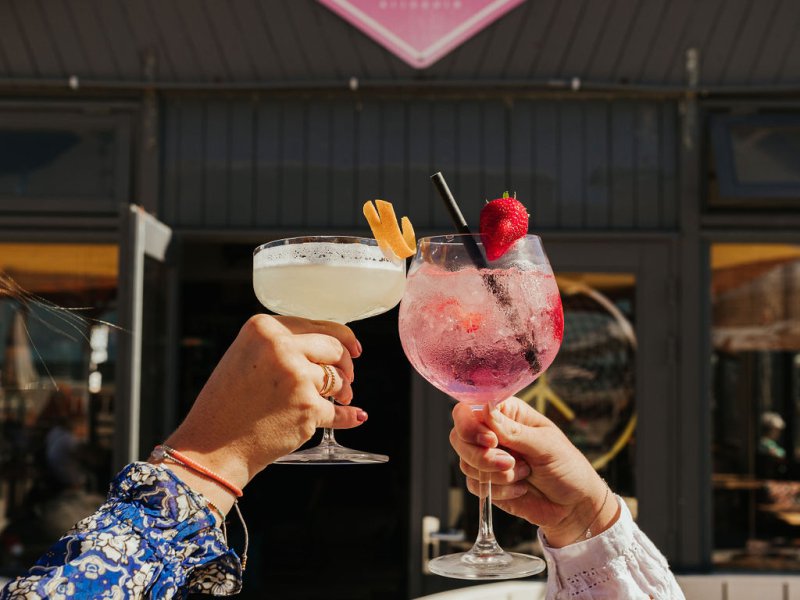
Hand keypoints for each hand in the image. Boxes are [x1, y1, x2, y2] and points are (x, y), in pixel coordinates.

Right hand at [160, 315, 364, 512]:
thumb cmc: (227, 404)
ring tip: (335, 400)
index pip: (317, 325)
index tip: (353, 349)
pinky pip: (339, 411)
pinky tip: (355, 416)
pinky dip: (348, 416)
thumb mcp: (246, 357)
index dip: (341, 338)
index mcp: (263, 328)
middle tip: (346, 379)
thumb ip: (282, 345)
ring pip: (338, 379)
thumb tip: (336, 346)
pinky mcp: (308, 408)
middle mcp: (281, 348)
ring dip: (342, 391)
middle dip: (345, 364)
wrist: (213, 447)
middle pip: (334, 348)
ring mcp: (297, 378)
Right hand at [450, 397, 617, 547]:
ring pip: (466, 463)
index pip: (470, 409)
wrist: (574, 505)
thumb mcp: (546, 445)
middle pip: (459, 436)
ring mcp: (487, 458)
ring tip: (525, 474)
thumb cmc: (567, 466)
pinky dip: (499, 490)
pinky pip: (475, 485)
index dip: (471, 424)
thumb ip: (514, 431)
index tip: (491, 441)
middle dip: (482, 455)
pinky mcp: (486, 483)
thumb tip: (486, 409)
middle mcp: (491, 433)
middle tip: (510, 463)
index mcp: (506, 413)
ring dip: (495, 475)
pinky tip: (521, 488)